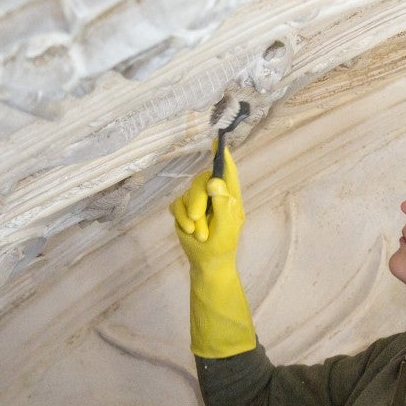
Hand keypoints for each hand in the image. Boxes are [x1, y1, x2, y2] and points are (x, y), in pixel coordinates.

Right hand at [170, 146, 254, 357]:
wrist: (207, 264)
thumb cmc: (222, 245)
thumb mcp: (226, 227)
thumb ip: (222, 204)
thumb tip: (214, 181)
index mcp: (230, 197)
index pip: (227, 173)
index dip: (223, 157)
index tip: (218, 141)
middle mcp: (213, 195)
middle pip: (202, 181)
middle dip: (198, 199)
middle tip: (197, 218)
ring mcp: (197, 202)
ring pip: (187, 194)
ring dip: (191, 216)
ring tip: (199, 234)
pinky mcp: (183, 210)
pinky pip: (176, 204)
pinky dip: (181, 218)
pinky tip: (189, 231)